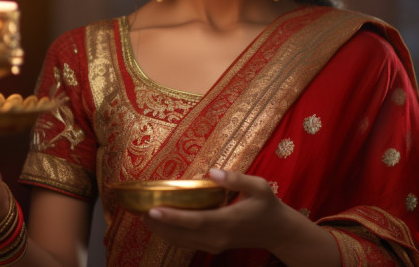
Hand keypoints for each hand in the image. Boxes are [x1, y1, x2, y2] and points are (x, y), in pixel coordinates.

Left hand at [141, 169, 338, 265]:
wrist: (279, 232)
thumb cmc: (268, 206)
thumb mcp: (259, 186)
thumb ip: (236, 179)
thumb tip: (211, 172)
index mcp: (228, 221)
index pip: (194, 221)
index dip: (172, 217)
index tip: (152, 209)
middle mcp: (218, 237)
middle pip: (182, 234)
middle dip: (159, 225)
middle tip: (139, 212)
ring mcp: (216, 245)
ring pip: (182, 242)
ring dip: (163, 232)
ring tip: (145, 218)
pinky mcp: (215, 247)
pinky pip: (188, 244)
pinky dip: (173, 237)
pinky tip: (162, 227)